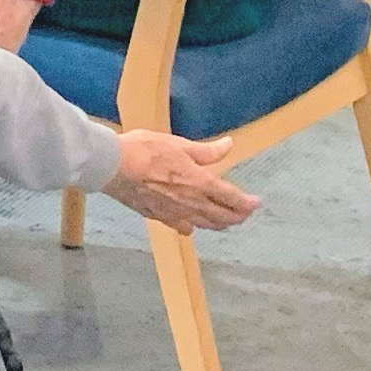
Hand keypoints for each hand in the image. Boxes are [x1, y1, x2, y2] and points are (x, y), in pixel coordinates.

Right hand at [103, 128, 256, 233]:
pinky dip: (192, 227)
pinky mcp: (159, 217)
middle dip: (238, 216)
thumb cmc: (145, 150)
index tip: (256, 202)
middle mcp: (192, 203)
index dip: (246, 202)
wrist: (114, 166)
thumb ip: (206, 151)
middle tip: (245, 214)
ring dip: (220, 224)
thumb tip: (228, 146)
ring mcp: (176, 213)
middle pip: (222, 216)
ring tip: (227, 223)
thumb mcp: (179, 144)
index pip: (231, 197)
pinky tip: (191, 226)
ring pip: (205, 225)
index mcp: (200, 182)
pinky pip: (182, 227)